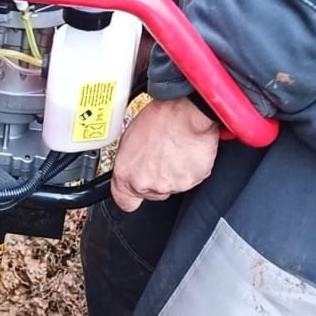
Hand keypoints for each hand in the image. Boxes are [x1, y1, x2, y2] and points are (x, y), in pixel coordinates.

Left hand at [111, 96, 219, 211]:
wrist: (186, 113)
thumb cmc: (159, 118)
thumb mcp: (130, 137)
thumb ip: (130, 161)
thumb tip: (133, 165)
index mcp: (126, 175)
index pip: (124, 201)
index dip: (130, 196)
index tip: (134, 189)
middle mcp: (146, 184)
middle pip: (152, 193)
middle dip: (156, 178)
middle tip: (160, 156)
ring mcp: (170, 186)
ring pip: (172, 186)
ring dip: (173, 172)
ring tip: (174, 150)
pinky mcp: (191, 182)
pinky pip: (191, 179)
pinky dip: (190, 169)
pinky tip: (186, 152)